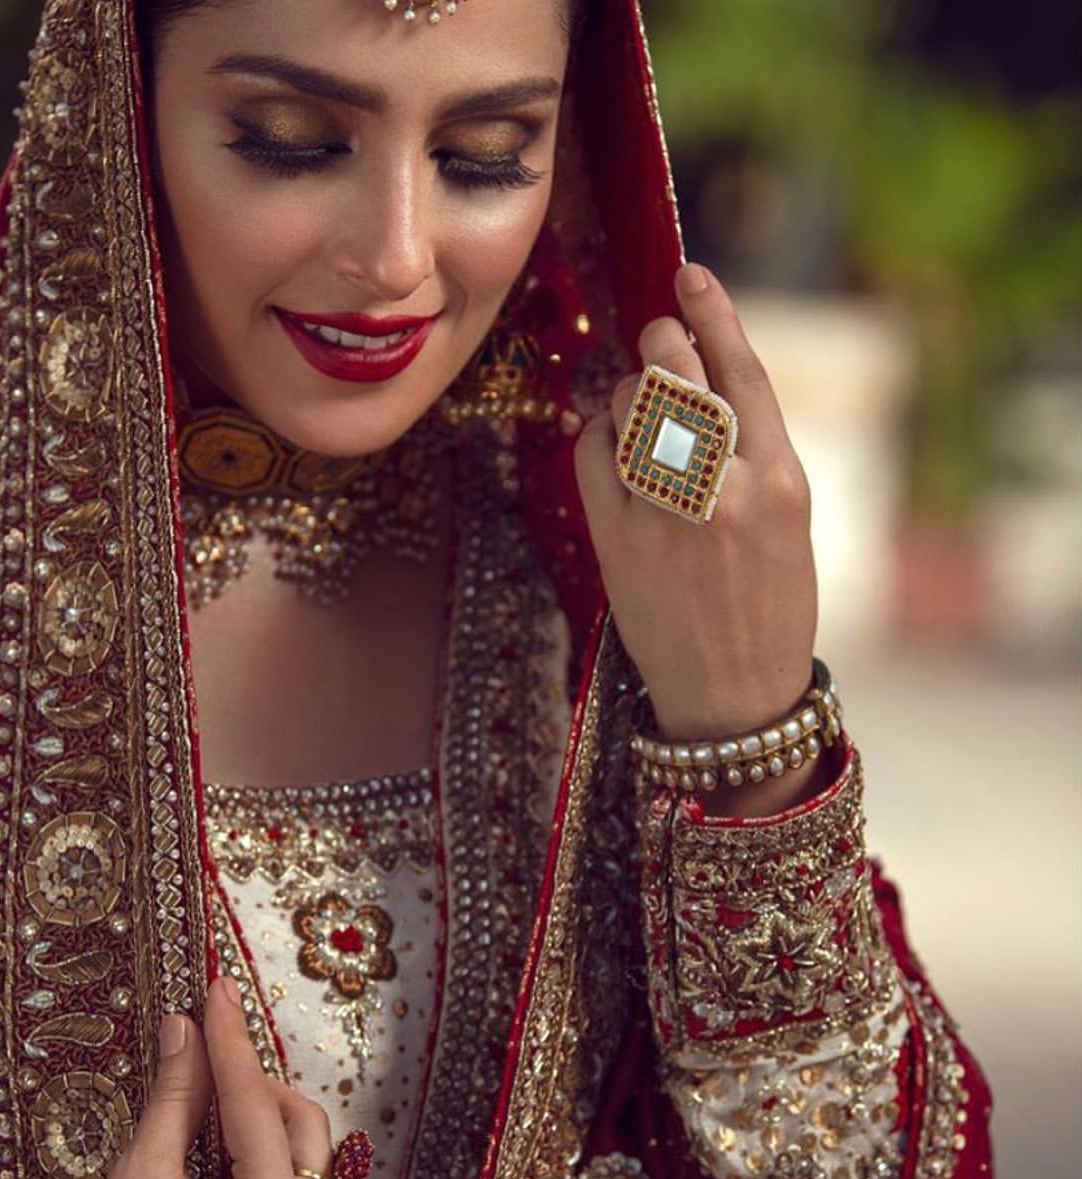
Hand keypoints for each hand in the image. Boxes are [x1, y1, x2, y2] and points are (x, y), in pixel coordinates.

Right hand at [39, 975, 330, 1178]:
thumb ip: (175, 1099)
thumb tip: (184, 1027)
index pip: (256, 1104)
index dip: (231, 1040)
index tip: (217, 987)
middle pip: (302, 1130)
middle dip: (259, 1086)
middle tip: (209, 1060)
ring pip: (302, 1169)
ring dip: (263, 1130)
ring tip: (210, 1110)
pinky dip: (262, 1175)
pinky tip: (218, 1165)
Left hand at [575, 263, 822, 810]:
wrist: (735, 699)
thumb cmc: (771, 608)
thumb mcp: (790, 522)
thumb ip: (755, 451)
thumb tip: (705, 380)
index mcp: (782, 479)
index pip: (742, 370)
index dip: (711, 313)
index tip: (687, 274)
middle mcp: (725, 490)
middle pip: (677, 375)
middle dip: (659, 345)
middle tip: (654, 344)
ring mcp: (667, 516)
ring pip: (630, 409)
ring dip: (626, 393)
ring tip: (639, 414)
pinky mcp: (618, 544)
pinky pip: (592, 457)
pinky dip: (595, 436)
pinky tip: (607, 442)